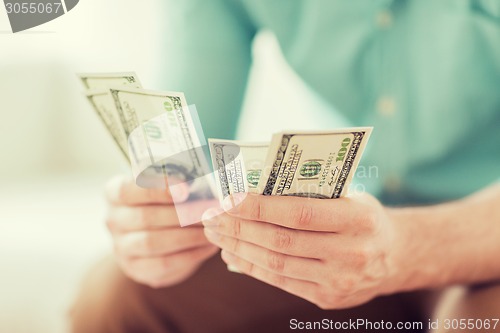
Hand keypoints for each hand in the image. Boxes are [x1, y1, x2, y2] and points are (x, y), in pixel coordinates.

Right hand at [105, 175, 218, 287]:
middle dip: (181, 214)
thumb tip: (204, 186)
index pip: (127, 189)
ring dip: (187, 236)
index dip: (156, 188)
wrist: (158, 237)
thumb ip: (178, 184)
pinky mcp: (135, 268)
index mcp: (115, 193)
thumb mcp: (167, 187)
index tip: (185, 189)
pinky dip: (189, 255)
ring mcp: (121, 246)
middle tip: (208, 212)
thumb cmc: (166, 203)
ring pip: (152, 242)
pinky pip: (163, 264)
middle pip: (145, 217)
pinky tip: (207, 247)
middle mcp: (113, 219)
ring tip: (211, 230)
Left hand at [202, 192, 404, 308]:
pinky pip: (281, 282)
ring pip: (277, 264)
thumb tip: (253, 195)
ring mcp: (340, 281)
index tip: (227, 197)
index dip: (259, 206)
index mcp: (358, 218)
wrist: (396, 256)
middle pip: (281, 241)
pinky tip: (233, 254)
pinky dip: (252, 267)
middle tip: (211, 215)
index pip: (299, 212)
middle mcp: (351, 252)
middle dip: (239, 227)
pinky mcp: (328, 298)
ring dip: (239, 247)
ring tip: (216, 233)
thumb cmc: (363, 216)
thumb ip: (308, 194)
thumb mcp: (348, 195)